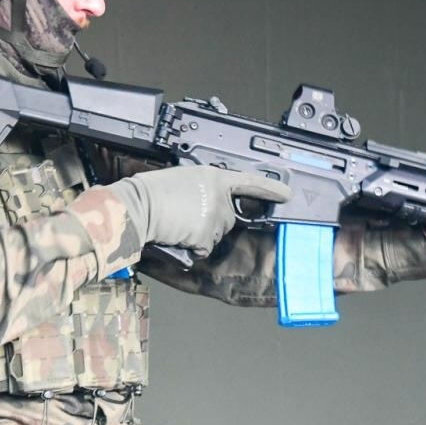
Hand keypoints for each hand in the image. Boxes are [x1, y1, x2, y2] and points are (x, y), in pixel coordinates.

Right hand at [106, 165, 291, 253]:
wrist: (138, 206)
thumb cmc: (151, 192)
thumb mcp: (183, 178)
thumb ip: (202, 187)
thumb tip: (205, 201)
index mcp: (213, 176)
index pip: (248, 182)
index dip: (269, 189)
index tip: (287, 195)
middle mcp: (219, 196)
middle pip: (228, 217)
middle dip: (212, 221)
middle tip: (185, 215)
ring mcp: (215, 217)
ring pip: (216, 234)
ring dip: (200, 233)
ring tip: (177, 223)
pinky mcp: (207, 236)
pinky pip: (204, 248)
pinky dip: (192, 247)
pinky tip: (177, 235)